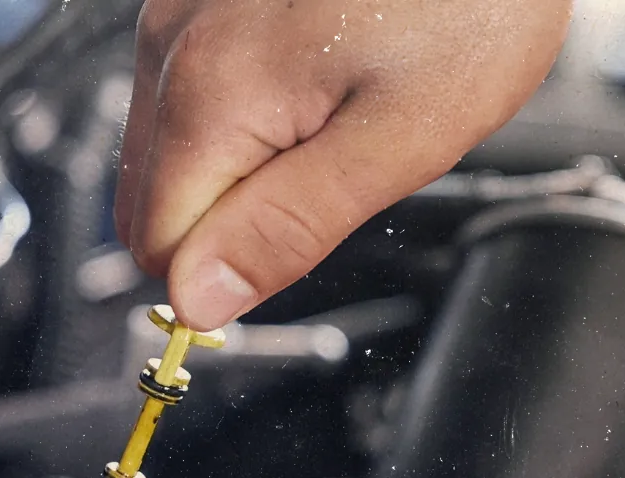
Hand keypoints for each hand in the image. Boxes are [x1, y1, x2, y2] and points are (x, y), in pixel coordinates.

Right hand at [115, 0, 571, 328]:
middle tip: (326, 185)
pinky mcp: (204, 1)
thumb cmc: (467, 7)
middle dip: (233, 224)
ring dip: (245, 173)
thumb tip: (199, 300)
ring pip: (176, 158)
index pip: (161, 250)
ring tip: (332, 125)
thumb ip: (287, 228)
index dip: (224, 278)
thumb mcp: (394, 144)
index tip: (289, 260)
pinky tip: (316, 91)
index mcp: (212, 91)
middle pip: (157, 206)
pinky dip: (249, 125)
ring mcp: (183, 12)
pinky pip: (197, 105)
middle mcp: (174, 44)